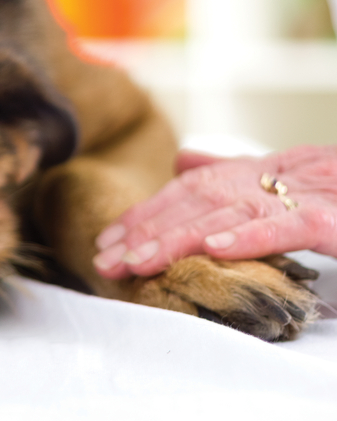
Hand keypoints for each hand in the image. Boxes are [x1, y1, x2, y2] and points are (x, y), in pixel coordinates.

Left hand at [93, 145, 336, 278]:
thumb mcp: (294, 184)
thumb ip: (240, 174)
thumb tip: (184, 161)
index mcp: (270, 169)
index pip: (194, 189)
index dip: (147, 213)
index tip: (109, 241)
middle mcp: (284, 173)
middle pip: (201, 198)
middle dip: (148, 229)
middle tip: (107, 257)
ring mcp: (313, 193)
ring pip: (233, 211)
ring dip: (180, 237)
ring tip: (140, 260)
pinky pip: (290, 225)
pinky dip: (249, 236)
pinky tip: (212, 249)